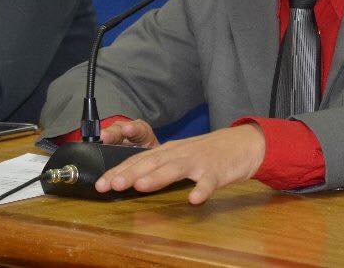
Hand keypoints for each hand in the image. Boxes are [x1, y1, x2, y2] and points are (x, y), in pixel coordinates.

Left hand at [96, 124, 266, 204]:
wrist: (242, 143)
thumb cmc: (207, 153)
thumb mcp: (180, 156)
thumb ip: (159, 166)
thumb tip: (132, 180)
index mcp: (168, 151)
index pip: (139, 160)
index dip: (119, 171)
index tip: (101, 184)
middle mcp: (180, 153)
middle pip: (152, 162)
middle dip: (131, 172)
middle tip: (113, 184)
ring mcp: (199, 161)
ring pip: (175, 168)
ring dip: (158, 177)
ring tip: (141, 186)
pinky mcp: (218, 170)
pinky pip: (209, 181)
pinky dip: (201, 188)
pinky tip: (194, 199)